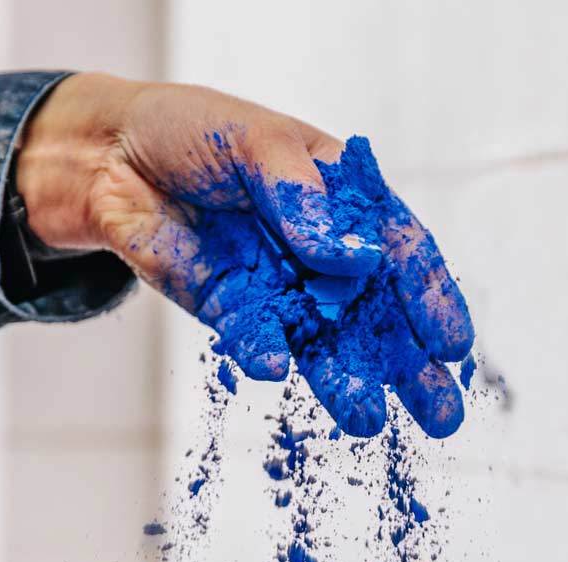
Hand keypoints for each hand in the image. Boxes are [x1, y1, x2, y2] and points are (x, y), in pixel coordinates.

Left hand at [16, 73, 473, 438]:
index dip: (431, 299)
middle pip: (377, 315)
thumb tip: (349, 259)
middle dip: (410, 367)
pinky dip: (268, 354)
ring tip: (369, 422)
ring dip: (349, 384)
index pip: (402, 253)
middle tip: (442, 415)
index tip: (453, 346)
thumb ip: (300, 196)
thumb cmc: (195, 132)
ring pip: (325, 344)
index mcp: (346, 202)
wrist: (113, 156)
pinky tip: (280, 371)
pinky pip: (257, 340)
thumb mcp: (255, 144)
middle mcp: (323, 254)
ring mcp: (280, 290)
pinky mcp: (234, 314)